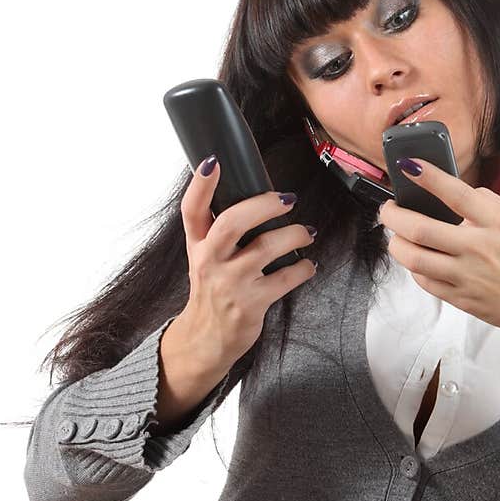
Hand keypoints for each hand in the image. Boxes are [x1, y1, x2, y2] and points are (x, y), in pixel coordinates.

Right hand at [167, 157, 316, 379]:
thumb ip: (217, 229)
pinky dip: (303, 268)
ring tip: (306, 232)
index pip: (192, 210)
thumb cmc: (212, 290)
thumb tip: (253, 196)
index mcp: (198, 245)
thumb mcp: (203, 257)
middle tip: (287, 199)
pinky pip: (285, 279)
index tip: (213, 161)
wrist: (206, 339)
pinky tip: (308, 264)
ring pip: (266, 248)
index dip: (200, 184)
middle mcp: (210, 261)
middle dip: (263, 205)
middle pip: (231, 223)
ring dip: (294, 235)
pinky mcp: (251, 304)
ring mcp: (230, 283)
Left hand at [377, 159, 499, 338]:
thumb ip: (489, 204)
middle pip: (420, 228)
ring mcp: (467, 276)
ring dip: (396, 243)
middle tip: (388, 208)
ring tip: (396, 234)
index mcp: (497, 224)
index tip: (409, 165)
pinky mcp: (460, 298)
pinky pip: (424, 281)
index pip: (456, 194)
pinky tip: (416, 257)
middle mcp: (478, 249)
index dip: (429, 176)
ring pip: (414, 258)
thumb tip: (459, 192)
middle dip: (393, 215)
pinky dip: (413, 267)